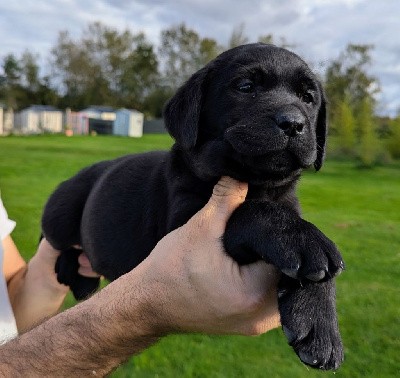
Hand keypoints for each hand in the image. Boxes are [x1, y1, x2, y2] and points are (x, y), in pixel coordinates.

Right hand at [135, 176, 279, 335]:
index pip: (291, 258)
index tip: (274, 222)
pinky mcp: (248, 326)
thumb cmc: (171, 269)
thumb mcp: (199, 229)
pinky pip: (273, 302)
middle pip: (295, 278)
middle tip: (272, 233)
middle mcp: (260, 316)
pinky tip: (260, 266)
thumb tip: (241, 174)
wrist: (148, 303)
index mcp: (253, 293)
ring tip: (266, 248)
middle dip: (286, 253)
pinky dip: (272, 283)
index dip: (285, 236)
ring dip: (281, 270)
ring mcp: (255, 325)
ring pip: (286, 292)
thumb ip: (225, 199)